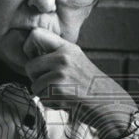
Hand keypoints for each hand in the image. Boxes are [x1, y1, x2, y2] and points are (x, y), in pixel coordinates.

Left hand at [22, 27, 137, 138]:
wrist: (110, 104)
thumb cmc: (93, 87)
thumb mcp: (78, 62)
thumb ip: (58, 57)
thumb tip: (32, 57)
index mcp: (68, 48)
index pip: (35, 34)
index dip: (28, 48)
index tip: (34, 59)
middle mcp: (63, 57)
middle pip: (29, 66)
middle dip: (37, 79)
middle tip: (52, 85)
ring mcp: (60, 73)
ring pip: (34, 86)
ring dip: (45, 94)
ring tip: (64, 94)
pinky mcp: (58, 90)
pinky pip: (41, 99)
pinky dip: (51, 104)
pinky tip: (66, 102)